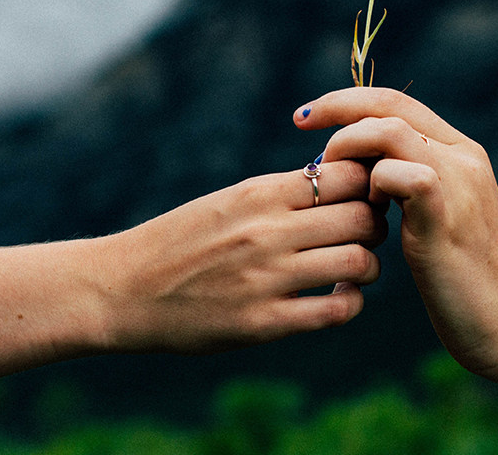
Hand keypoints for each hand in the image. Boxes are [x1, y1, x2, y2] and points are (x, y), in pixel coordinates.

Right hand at [101, 159, 386, 354]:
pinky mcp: (263, 322)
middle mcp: (267, 232)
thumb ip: (280, 194)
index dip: (368, 184)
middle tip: (366, 233)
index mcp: (259, 194)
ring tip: (354, 268)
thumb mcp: (227, 201)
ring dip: (368, 266)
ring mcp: (267, 279)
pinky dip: (350, 302)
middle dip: (375, 224)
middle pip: (362, 217)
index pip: (347, 175)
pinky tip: (338, 297)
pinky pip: (336, 311)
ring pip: (359, 263)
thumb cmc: (180, 241)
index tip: (363, 196)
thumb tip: (338, 179)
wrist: (122, 289)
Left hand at [294, 88, 497, 381]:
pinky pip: (399, 173)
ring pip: (389, 130)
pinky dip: (371, 186)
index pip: (398, 102)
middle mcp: (464, 158)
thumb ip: (410, 191)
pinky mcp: (447, 216)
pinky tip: (370, 214)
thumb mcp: (438, 223)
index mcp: (462, 154)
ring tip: (332, 182)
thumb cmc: (470, 284)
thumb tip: (364, 176)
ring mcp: (459, 183)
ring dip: (348, 149)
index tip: (308, 116)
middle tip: (301, 127)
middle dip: (336, 109)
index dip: (348, 102)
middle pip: (389, 105)